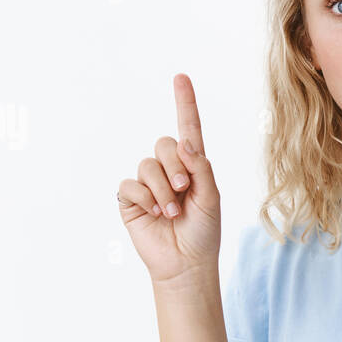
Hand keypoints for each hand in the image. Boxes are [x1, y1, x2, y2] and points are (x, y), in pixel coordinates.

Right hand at [116, 73, 221, 282]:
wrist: (186, 263)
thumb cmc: (204, 232)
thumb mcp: (211, 198)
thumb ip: (201, 168)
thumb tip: (185, 143)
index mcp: (192, 166)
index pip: (187, 129)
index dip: (185, 103)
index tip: (181, 77)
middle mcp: (169, 170)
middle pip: (164, 144)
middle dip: (175, 166)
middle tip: (183, 190)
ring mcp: (148, 184)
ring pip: (148, 165)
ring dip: (162, 190)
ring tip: (172, 212)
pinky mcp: (130, 199)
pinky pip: (131, 184)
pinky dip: (145, 199)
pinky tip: (155, 214)